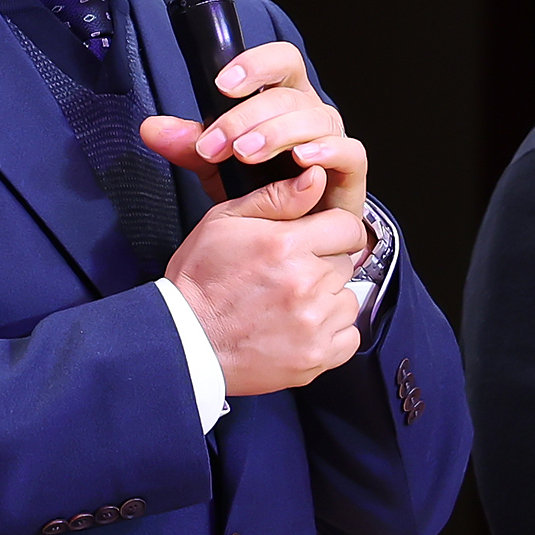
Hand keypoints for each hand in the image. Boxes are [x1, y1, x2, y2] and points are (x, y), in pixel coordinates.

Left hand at [141, 40, 369, 219]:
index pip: (280, 61)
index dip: (256, 65)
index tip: (223, 84)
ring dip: (278, 133)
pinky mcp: (351, 174)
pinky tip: (302, 160)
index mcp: (283, 100)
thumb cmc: (262, 193)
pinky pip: (350, 152)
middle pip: (288, 95)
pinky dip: (326, 151)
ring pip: (317, 119)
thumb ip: (191, 145)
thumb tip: (151, 129)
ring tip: (246, 154)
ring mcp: (334, 141)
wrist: (292, 239)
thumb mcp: (218, 167)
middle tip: (218, 145)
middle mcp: (311, 114)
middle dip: (247, 118)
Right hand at [163, 165, 366, 395]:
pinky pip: (348, 337)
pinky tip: (301, 325)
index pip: (347, 226)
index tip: (320, 237)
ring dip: (328, 298)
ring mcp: (313, 324)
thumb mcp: (225, 221)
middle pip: (346, 262)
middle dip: (324, 262)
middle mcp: (305, 284)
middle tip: (291, 271)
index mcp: (286, 245)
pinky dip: (331, 332)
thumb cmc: (200, 281)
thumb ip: (276, 197)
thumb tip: (315, 177)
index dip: (334, 229)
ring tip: (292, 300)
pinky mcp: (316, 357)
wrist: (186, 341)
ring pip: (347, 299)